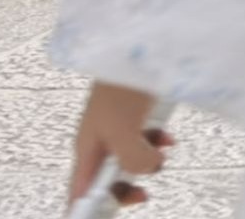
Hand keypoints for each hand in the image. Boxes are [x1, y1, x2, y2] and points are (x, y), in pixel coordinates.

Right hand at [69, 82, 171, 209]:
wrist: (138, 42)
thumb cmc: (123, 83)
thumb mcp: (125, 130)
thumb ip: (133, 159)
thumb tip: (149, 169)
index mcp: (87, 147)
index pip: (77, 192)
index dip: (83, 212)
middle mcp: (97, 138)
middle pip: (104, 179)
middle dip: (123, 188)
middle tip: (142, 195)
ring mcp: (115, 124)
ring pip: (126, 158)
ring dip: (144, 162)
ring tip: (161, 152)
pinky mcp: (134, 112)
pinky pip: (143, 137)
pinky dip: (155, 141)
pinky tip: (167, 136)